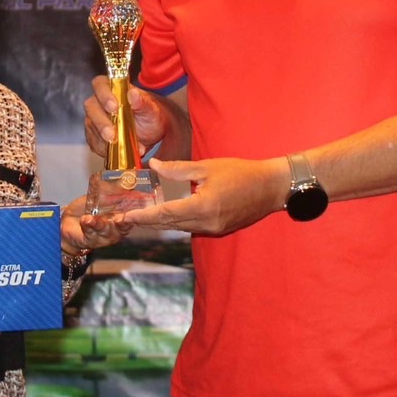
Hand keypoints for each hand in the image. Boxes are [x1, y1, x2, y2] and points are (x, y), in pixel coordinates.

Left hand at [61, 194, 132, 253]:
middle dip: (122, 222)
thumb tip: (128, 180)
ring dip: (100, 224)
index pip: (132, 215)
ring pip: (106, 231)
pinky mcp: (91, 241)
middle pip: (123, 227)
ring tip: (92, 218)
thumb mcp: (100, 196)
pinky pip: (91, 234)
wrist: (67, 221)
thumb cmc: (86, 210)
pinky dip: (88, 226)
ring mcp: (104, 236)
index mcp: (121, 217)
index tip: (136, 206)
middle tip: (120, 218)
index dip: (136, 211)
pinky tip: (85, 220)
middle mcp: (115, 229)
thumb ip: (114, 191)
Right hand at [83, 75, 168, 157]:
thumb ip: (142, 101)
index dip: (104, 95)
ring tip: (122, 146)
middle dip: (101, 122)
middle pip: (91, 107)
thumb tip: (133, 94)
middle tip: (113, 134)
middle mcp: (99, 102)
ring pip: (91, 127)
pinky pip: (94, 143)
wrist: (150, 133)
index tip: (114, 107)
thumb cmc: (149, 115)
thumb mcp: (151, 109)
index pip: (100, 84)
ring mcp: (95, 119)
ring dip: (104, 138)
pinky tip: (117, 151)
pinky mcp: (94, 136)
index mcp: (112, 89)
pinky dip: (105, 149)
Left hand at [119, 156, 290, 236]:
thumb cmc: (242, 173)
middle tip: (127, 214)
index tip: (125, 216)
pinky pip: (191, 226)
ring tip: (144, 210)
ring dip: (162, 220)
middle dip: (148, 219)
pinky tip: (169, 209)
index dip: (143, 216)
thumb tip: (154, 166)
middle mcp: (206, 223)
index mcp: (202, 207)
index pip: (165, 214)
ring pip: (179, 226)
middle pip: (169, 224)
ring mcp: (213, 229)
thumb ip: (179, 169)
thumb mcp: (207, 167)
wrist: (271, 188)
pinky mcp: (218, 229)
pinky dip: (177, 219)